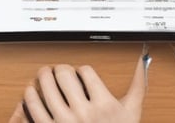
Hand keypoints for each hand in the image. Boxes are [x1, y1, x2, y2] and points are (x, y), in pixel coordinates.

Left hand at [10, 56, 145, 122]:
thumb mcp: (131, 113)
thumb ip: (138, 85)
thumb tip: (143, 61)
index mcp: (104, 104)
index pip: (85, 71)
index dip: (81, 69)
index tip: (80, 73)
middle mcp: (84, 113)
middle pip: (64, 74)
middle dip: (61, 69)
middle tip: (59, 70)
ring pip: (47, 87)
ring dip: (43, 77)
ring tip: (44, 76)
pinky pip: (35, 108)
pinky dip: (30, 96)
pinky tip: (32, 93)